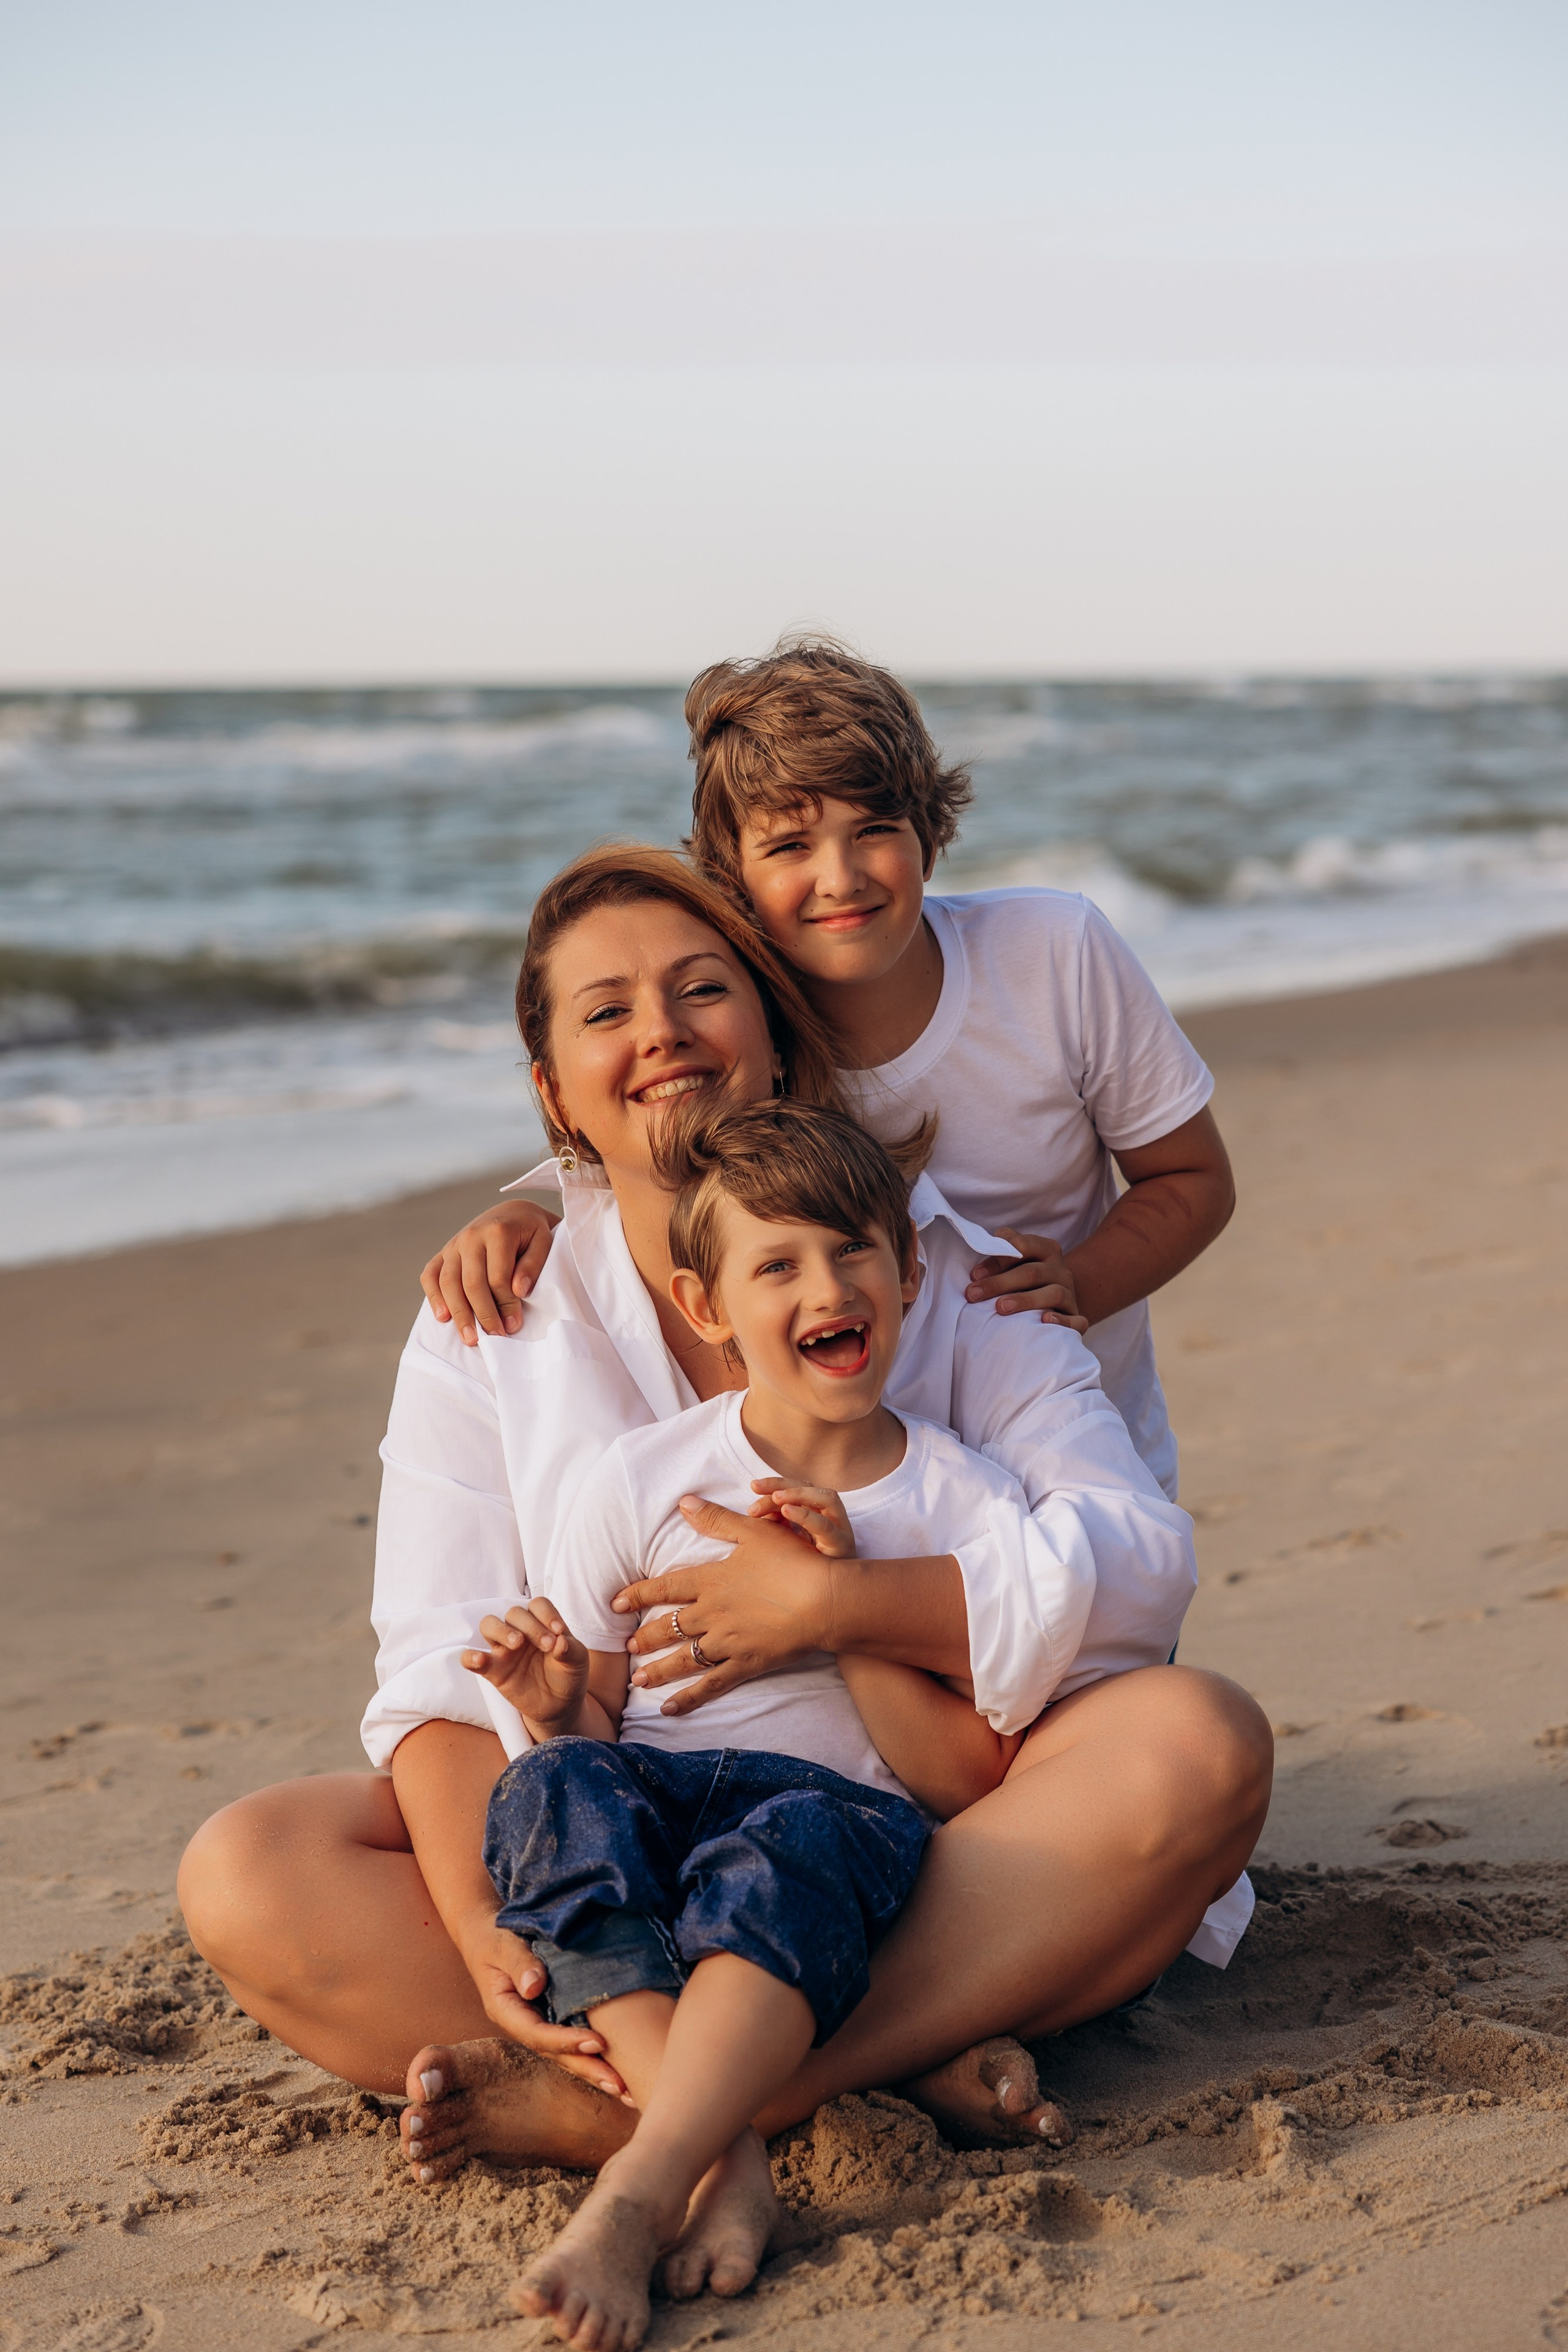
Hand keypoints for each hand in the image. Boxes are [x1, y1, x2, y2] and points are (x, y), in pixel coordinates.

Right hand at [420, 1197, 559, 1346]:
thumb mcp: (544, 1243)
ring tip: (470, 1338)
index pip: (498, 1277)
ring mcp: (453, 1244)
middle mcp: (471, 1236)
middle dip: (483, 1315)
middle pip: (472, 1283)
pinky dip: (434, 1297)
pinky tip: (443, 1317)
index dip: (506, 1305)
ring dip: (459, 1313)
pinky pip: (430, 1276)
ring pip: (448, 1283)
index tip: (514, 1325)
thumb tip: (518, 1291)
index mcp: (497, 1231)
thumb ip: (533, 1265)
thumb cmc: (531, 1233)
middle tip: (494, 1338)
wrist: (512, 1214)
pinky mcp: (443, 1253)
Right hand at [456, 1915, 630, 2101]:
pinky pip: (572, 2038)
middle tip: (620, 2085)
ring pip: (566, 2054)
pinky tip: (619, 2068)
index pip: (538, 2033)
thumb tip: (534, 1987)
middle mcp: (523, 2023)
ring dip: (595, 2071)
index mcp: (506, 2010)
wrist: (486, 1932)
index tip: (598, 2043)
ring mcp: (538, 2022)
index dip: (567, 2041)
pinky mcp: (552, 2015)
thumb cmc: (494, 1935)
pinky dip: (594, 2054)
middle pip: (556, 2054)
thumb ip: (518, 1963)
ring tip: (627, 2090)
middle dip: (588, 2070)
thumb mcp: (501, 1945)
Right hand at [462, 1599, 587, 1730]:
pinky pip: (472, 1659)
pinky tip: (480, 1659)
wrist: (559, 1706)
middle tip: (546, 1645)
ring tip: (516, 1644)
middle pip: (514, 1613)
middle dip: (530, 1626)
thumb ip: (570, 1650)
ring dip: (501, 1630)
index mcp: (542, 1623)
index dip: (547, 1614)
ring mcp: (505, 1650)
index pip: (538, 1605)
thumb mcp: (577, 1662)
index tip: (560, 1632)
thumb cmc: (567, 1675)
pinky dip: (470, 1657)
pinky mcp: (493, 1670)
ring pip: (489, 1625)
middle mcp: (521, 1631)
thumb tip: (561, 1642)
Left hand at [614, 1498, 835, 1714]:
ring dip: (658, 1669)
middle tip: (627, 1645)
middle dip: (645, 1636)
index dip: (638, 1594)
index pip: (665, 1588)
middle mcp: (712, 1613)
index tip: (615, 1603)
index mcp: (711, 1580)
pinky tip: (669, 1709)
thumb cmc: (793, 1562)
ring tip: (638, 1679)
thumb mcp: (754, 1533)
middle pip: (668, 1627)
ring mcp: (727, 1642)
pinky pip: (710, 1684)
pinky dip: (688, 1698)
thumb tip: (684, 1503)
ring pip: (683, 1658)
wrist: (824, 1600)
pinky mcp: (746, 1664)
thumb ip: (717, 1520)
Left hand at [749, 1477, 855, 1558]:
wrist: (833, 1592)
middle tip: (755, 1487)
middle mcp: (831, 1516)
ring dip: (798, 1494)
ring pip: (826, 1499)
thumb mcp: (790, 1541)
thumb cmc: (808, 1567)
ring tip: (775, 1498)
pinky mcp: (841, 1546)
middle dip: (782, 1484)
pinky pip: (826, 1527)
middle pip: (810, 1488)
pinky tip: (786, 1511)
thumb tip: (755, 1512)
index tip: (754, 1486)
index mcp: (817, 1512)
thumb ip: (777, 1524)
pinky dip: (806, 1516)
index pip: (798, 1488)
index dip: (776, 1484)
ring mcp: (839, 1529)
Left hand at [966, 1227, 1088, 1330]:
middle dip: (1000, 1283)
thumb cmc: (1027, 1278)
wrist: (1058, 1300)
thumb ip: (1003, 1248)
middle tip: (974, 1294)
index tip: (974, 1275)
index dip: (998, 1259)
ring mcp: (1070, 1294)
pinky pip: (1076, 1320)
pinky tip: (1045, 1321)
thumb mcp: (1017, 1259)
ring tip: (1000, 1307)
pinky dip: (1062, 1321)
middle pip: (1032, 1272)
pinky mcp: (1076, 1317)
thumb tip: (986, 1244)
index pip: (1024, 1246)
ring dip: (1025, 1300)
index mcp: (1047, 1250)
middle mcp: (1061, 1270)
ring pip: (1053, 1293)